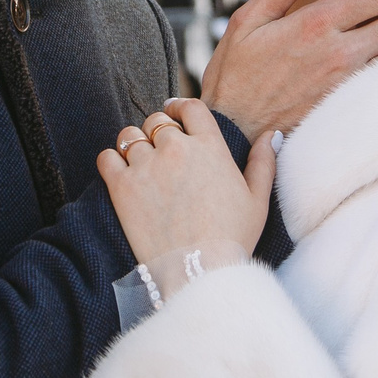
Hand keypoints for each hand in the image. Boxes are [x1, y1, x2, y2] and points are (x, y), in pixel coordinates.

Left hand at [96, 99, 272, 267]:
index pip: (190, 106)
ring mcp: (147, 165)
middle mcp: (176, 148)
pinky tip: (121, 174)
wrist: (199, 271)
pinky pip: (107, 157)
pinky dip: (112, 161)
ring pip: (130, 136)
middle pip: (157, 121)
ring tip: (140, 162)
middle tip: (159, 149)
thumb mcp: (257, 199)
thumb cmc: (232, 238)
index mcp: (210, 146)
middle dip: (158, 131)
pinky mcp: (122, 186)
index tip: (173, 112)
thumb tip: (271, 135)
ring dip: (134, 145)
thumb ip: (263, 162)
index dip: (179, 107)